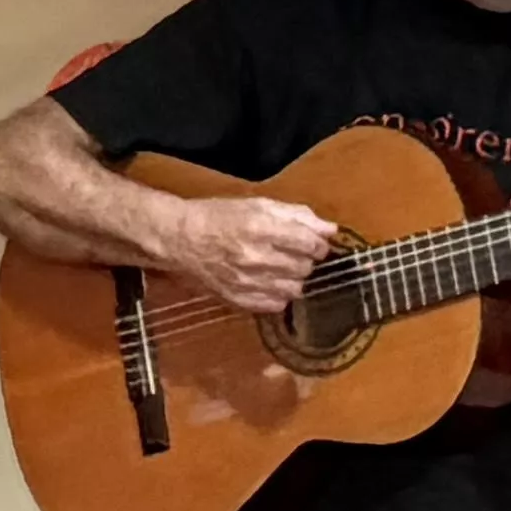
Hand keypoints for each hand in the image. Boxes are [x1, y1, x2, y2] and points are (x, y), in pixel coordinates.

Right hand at [169, 195, 340, 319]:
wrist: (181, 239)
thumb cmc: (219, 217)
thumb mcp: (258, 205)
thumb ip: (297, 216)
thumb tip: (330, 229)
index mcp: (261, 228)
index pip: (310, 244)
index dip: (319, 245)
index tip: (315, 244)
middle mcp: (256, 257)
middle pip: (304, 267)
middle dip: (305, 260)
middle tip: (293, 254)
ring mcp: (247, 282)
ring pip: (294, 289)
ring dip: (294, 278)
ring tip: (280, 268)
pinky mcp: (238, 300)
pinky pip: (275, 305)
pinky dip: (278, 295)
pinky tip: (268, 282)